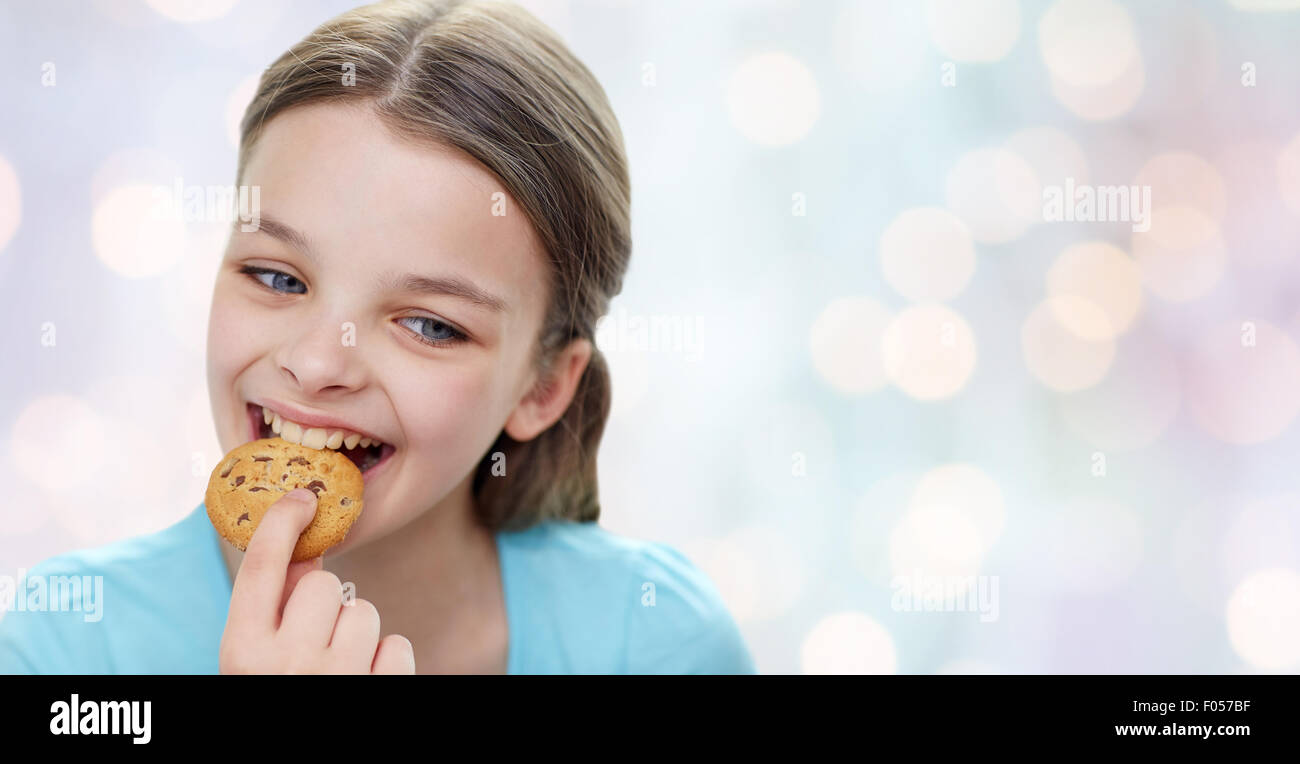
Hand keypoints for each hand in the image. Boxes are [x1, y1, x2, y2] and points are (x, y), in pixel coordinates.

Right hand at [218, 487, 414, 673]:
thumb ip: (272, 609)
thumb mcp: (255, 659)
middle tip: (317, 638)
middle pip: (323, 583)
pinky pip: (396, 645)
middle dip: (325, 600)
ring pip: (364, 612)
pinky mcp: (378, 689)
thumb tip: (303, 549)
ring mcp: (336, 678)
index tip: (303, 497)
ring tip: (339, 668)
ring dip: (357, 634)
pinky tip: (363, 678)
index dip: (282, 522)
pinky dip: (385, 660)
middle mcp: (286, 664)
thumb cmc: (278, 687)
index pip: (261, 565)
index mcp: (243, 653)